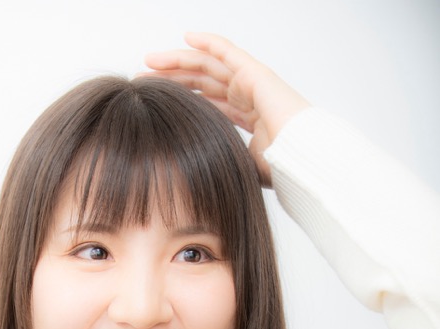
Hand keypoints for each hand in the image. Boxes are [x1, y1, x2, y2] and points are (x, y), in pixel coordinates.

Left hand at [143, 33, 309, 186]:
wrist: (301, 160)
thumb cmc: (282, 168)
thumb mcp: (242, 168)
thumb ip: (224, 161)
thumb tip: (199, 175)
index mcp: (248, 118)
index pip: (208, 102)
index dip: (182, 100)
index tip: (154, 103)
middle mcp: (248, 96)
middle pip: (203, 83)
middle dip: (172, 79)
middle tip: (143, 79)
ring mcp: (252, 83)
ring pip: (208, 66)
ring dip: (178, 62)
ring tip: (150, 61)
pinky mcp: (254, 73)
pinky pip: (227, 51)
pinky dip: (207, 43)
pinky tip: (186, 39)